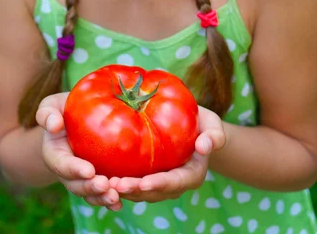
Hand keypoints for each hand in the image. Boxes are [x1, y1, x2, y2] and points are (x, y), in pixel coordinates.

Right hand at [36, 92, 122, 209]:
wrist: (76, 118)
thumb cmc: (63, 110)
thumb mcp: (51, 106)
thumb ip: (47, 114)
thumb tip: (54, 125)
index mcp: (54, 154)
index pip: (62, 164)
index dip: (74, 169)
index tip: (89, 171)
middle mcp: (66, 172)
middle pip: (76, 185)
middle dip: (90, 188)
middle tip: (104, 185)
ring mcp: (81, 179)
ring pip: (89, 194)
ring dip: (101, 198)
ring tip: (115, 197)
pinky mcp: (96, 180)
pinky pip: (102, 194)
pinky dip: (110, 200)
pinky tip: (121, 202)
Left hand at [108, 105, 225, 203]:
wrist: (192, 124)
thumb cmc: (202, 123)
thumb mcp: (213, 125)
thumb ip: (214, 136)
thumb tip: (204, 146)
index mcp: (191, 175)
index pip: (175, 183)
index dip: (159, 184)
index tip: (143, 182)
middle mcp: (174, 184)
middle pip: (153, 192)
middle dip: (135, 191)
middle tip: (116, 185)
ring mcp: (159, 182)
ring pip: (140, 192)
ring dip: (123, 190)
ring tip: (104, 184)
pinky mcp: (146, 175)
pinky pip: (132, 182)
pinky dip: (118, 182)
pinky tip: (102, 176)